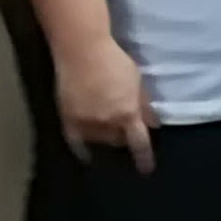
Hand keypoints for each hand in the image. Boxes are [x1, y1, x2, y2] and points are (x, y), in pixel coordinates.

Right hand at [55, 35, 156, 172]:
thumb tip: (153, 125)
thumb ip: (144, 105)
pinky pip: (75, 143)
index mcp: (127, 114)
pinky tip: (87, 156)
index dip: (144, 159)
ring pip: (99, 141)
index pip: (139, 143)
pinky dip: (82, 150)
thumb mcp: (137, 82)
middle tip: (124, 129)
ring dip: (105, 138)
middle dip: (123, 136)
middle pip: (118, 141)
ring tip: (107, 130)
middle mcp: (106, 123)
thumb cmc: (114, 61)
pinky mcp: (67, 119)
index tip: (146, 170)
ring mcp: (85, 123)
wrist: (81, 50)